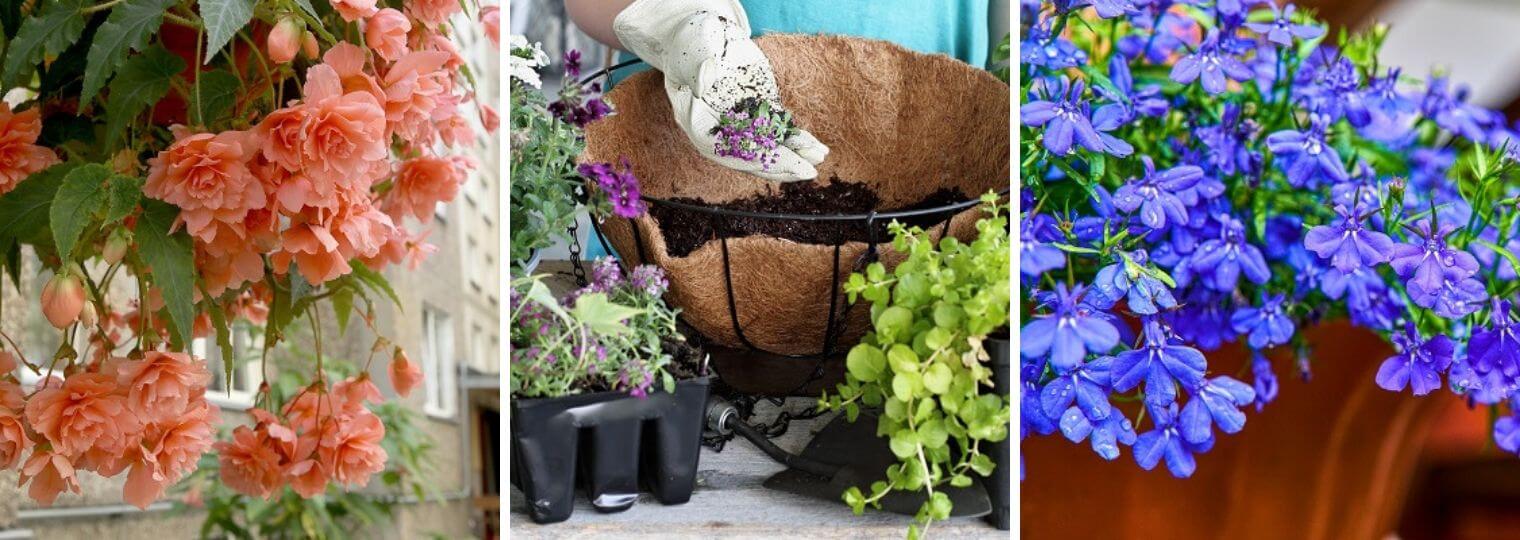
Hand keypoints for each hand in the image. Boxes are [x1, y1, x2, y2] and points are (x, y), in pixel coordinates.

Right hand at [614, 0, 828, 181]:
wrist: (705, 39)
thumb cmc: (695, 42)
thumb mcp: (693, 51)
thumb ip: (696, 69)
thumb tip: (702, 82)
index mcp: (699, 123)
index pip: (728, 148)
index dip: (753, 157)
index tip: (777, 161)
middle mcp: (722, 132)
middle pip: (753, 156)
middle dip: (781, 164)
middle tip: (807, 171)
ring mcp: (743, 126)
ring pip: (770, 148)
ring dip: (795, 155)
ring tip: (818, 157)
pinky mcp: (760, 116)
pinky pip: (780, 134)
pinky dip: (797, 141)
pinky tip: (816, 148)